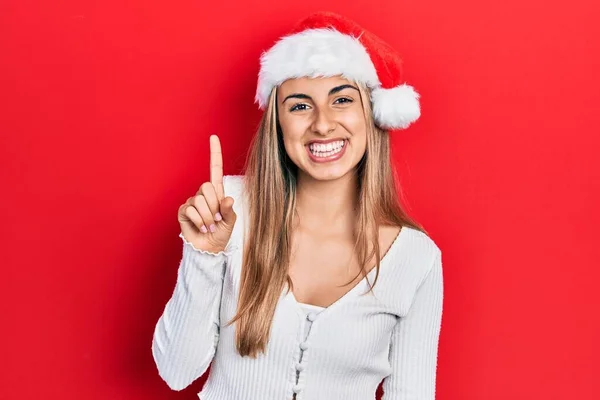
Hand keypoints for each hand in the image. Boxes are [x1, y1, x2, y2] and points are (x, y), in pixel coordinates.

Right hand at [177, 134, 236, 252]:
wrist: (209, 249)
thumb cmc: (221, 234)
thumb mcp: (230, 223)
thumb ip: (230, 211)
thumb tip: (227, 199)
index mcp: (217, 193)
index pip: (215, 169)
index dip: (215, 153)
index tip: (213, 136)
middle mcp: (203, 194)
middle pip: (207, 187)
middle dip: (214, 206)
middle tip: (217, 220)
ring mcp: (192, 201)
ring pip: (200, 201)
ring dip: (208, 218)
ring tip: (209, 226)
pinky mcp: (183, 211)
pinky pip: (191, 210)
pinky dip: (199, 222)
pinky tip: (200, 228)